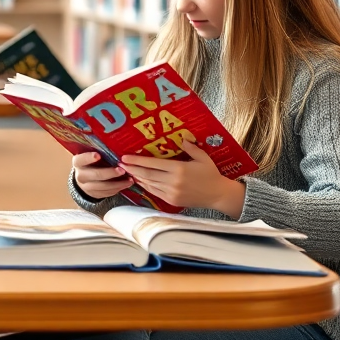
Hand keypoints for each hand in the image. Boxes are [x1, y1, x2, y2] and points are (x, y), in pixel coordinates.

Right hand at [72, 152, 133, 200]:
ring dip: (118, 183)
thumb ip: (97, 152)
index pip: (81, 159)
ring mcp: (87, 187)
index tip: (98, 155)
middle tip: (122, 170)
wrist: (84, 178)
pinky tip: (126, 184)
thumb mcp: (89, 155)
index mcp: (78, 162)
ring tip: (129, 179)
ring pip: (104, 186)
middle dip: (110, 173)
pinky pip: (108, 193)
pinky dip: (118, 189)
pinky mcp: (95, 195)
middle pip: (96, 175)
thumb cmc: (90, 162)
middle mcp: (80, 176)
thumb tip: (113, 145)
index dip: (89, 158)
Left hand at [120, 140, 244, 215]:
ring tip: (127, 171)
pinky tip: (140, 180)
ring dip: (137, 177)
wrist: (218, 195)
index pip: (153, 164)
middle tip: (121, 163)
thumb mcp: (202, 158)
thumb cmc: (210, 174)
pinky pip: (155, 192)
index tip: (125, 157)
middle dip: (132, 169)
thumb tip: (181, 138)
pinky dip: (146, 186)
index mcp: (178, 169)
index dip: (137, 161)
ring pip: (149, 184)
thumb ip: (190, 147)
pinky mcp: (172, 201)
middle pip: (147, 175)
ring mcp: (171, 193)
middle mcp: (172, 182)